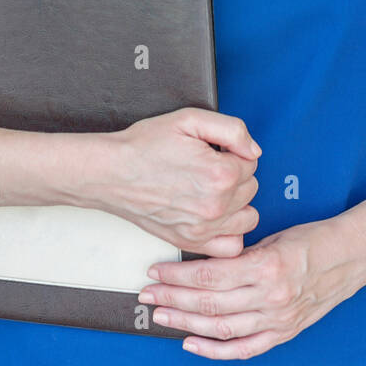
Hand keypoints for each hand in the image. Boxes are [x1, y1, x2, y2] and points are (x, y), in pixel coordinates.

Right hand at [96, 108, 260, 256]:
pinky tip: (217, 216)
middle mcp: (216, 205)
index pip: (251, 163)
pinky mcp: (191, 241)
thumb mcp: (189, 119)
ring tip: (215, 190)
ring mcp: (204, 227)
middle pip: (251, 189)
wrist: (111, 172)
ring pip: (248, 217)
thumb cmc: (144, 145)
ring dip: (237, 203)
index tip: (215, 150)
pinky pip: (231, 246)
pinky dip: (229, 232)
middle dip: (236, 175)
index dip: (233, 152)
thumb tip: (254, 149)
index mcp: (220, 173)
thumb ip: (232, 129)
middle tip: (209, 166)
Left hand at [137, 214, 365, 358]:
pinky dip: (214, 350)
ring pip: (220, 328)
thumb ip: (239, 253)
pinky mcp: (283, 333)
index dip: (177, 276)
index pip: (209, 276)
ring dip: (184, 323)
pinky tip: (190, 344)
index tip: (155, 271)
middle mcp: (270, 297)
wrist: (350, 257)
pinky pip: (243, 349)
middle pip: (209, 303)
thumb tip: (199, 261)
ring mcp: (277, 319)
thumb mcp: (272, 236)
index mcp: (266, 266)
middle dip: (172, 299)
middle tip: (147, 294)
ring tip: (160, 315)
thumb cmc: (311, 239)